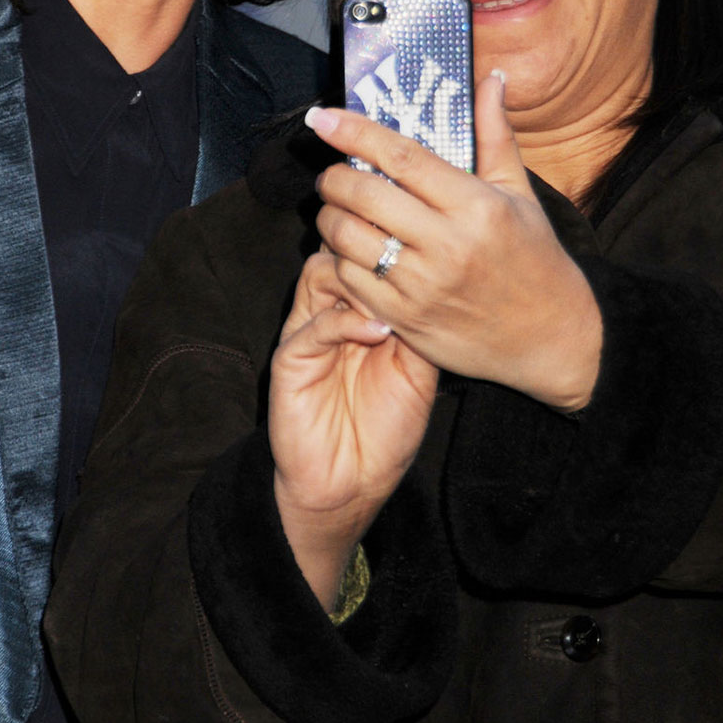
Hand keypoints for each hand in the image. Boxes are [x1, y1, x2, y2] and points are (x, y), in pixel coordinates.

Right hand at [269, 248, 437, 610]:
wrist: (351, 483)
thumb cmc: (385, 430)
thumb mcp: (418, 371)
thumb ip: (419, 325)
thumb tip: (432, 280)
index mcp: (359, 310)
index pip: (367, 254)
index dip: (390, 241)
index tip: (426, 239)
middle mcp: (331, 312)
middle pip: (340, 249)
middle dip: (373, 249)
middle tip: (408, 263)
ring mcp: (308, 332)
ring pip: (320, 273)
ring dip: (360, 280)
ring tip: (393, 302)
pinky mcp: (290, 360)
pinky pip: (313, 324)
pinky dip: (346, 322)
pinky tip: (378, 333)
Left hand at [304, 71, 602, 410]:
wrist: (550, 337)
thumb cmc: (535, 258)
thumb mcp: (520, 194)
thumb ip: (495, 135)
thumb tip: (489, 78)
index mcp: (476, 206)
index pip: (402, 156)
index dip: (354, 133)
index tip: (322, 118)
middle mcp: (447, 245)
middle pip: (365, 196)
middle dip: (334, 178)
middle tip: (332, 172)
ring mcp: (423, 286)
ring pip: (347, 239)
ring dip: (329, 217)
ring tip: (337, 209)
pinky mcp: (405, 320)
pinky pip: (350, 280)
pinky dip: (338, 259)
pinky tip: (348, 250)